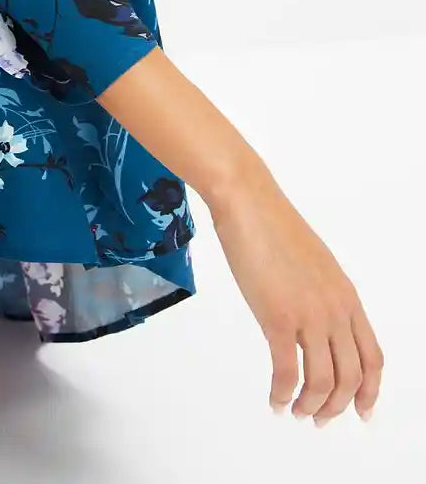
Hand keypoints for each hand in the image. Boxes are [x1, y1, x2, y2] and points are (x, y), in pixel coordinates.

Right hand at [211, 165, 383, 425]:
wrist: (249, 203)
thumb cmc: (272, 226)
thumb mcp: (314, 265)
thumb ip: (323, 296)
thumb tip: (317, 323)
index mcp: (347, 297)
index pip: (372, 358)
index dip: (369, 391)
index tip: (361, 411)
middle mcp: (335, 310)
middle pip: (351, 377)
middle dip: (336, 407)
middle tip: (317, 419)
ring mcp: (309, 315)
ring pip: (323, 383)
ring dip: (310, 406)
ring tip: (294, 411)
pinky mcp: (279, 318)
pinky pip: (287, 372)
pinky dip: (282, 394)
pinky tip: (275, 399)